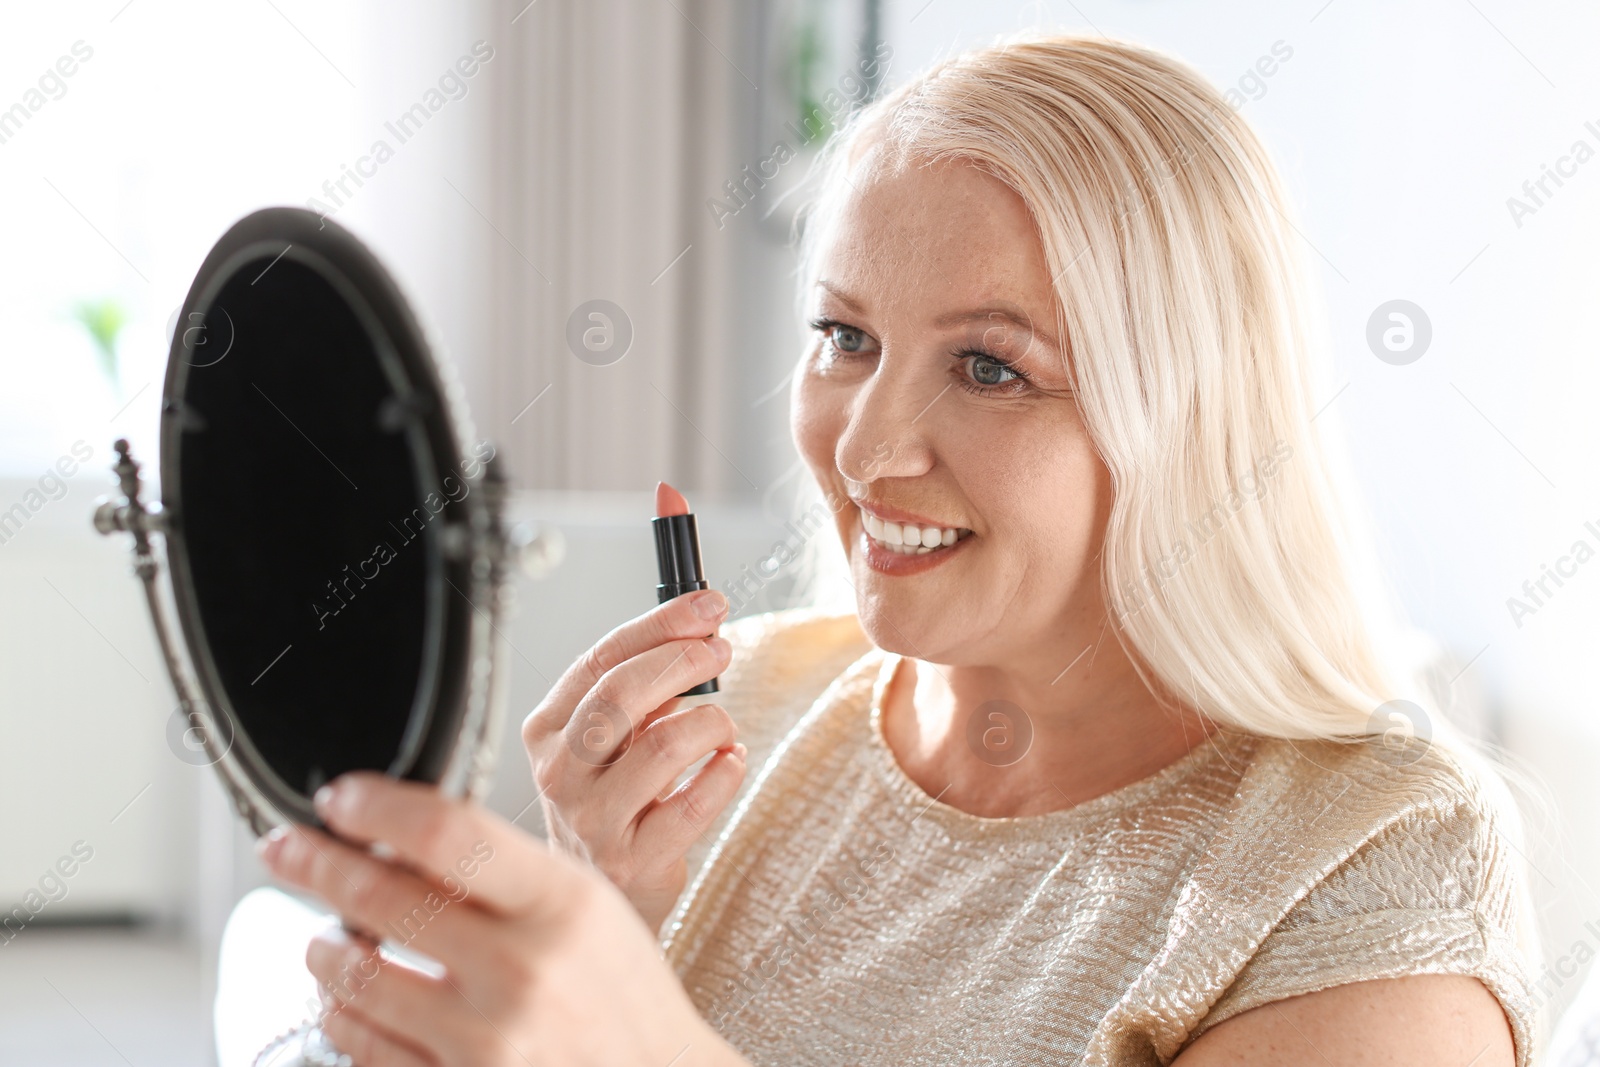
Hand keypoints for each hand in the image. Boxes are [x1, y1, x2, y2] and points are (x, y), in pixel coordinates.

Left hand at [258, 772, 747, 1066]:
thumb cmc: (617, 989)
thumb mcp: (585, 907)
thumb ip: (506, 870)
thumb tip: (400, 832)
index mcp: (562, 904)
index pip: (448, 832)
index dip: (376, 807)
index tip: (339, 797)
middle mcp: (522, 970)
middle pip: (380, 896)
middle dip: (313, 863)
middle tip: (284, 847)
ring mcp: (486, 1040)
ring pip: (352, 976)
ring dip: (323, 947)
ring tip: (325, 936)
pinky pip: (360, 1044)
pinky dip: (342, 1012)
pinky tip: (351, 998)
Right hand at [521, 590, 746, 931]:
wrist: (599, 891)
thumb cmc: (611, 799)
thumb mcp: (606, 738)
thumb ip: (640, 688)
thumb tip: (699, 627)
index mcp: (547, 729)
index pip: (601, 658)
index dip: (660, 624)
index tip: (707, 606)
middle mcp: (559, 773)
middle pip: (623, 693)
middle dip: (685, 660)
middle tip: (721, 650)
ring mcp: (592, 820)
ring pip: (663, 745)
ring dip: (710, 722)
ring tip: (722, 728)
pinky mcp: (633, 860)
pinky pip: (693, 803)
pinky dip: (724, 773)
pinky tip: (730, 763)